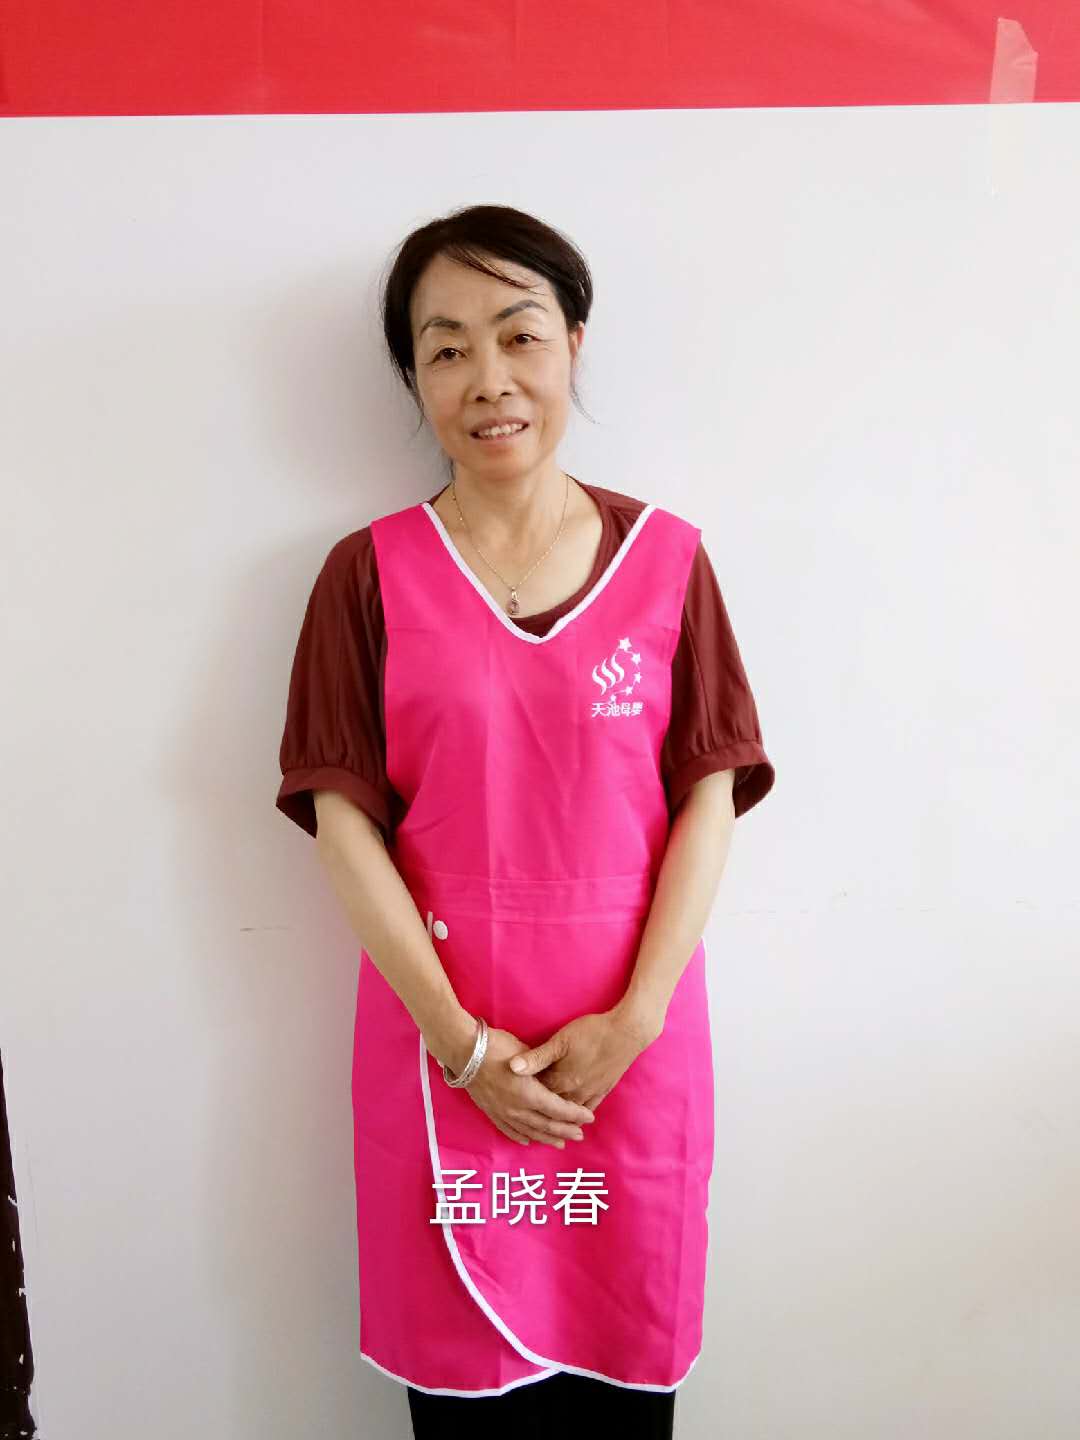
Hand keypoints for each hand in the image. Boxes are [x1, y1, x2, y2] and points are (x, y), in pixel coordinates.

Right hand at [461, 1025, 596, 1147]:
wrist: (464, 1050)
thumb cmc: (497, 1046)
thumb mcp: (525, 1053)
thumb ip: (540, 1069)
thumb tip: (551, 1076)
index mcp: (530, 1094)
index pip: (559, 1109)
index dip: (575, 1114)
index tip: (589, 1117)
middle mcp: (518, 1109)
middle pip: (547, 1125)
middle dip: (565, 1130)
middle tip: (580, 1135)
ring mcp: (503, 1113)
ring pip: (529, 1131)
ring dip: (546, 1138)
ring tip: (559, 1143)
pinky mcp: (491, 1111)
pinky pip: (508, 1129)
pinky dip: (520, 1136)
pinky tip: (527, 1140)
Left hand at [506, 1003, 661, 1111]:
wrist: (628, 1032)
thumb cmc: (592, 1032)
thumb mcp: (561, 1040)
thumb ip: (537, 1057)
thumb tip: (512, 1068)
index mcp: (562, 1080)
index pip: (537, 1095)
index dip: (525, 1098)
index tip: (513, 1101)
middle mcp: (576, 1091)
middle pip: (553, 1108)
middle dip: (539, 1113)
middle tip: (524, 1119)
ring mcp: (592, 1092)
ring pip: (570, 1112)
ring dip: (559, 1120)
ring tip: (547, 1127)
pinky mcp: (604, 1089)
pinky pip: (589, 1109)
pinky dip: (579, 1116)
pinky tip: (576, 1120)